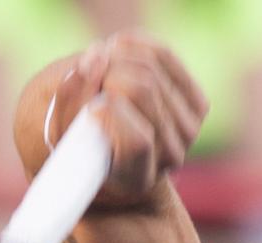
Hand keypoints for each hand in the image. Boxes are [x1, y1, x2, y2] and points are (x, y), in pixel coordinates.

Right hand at [45, 31, 207, 207]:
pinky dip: (135, 45)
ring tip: (100, 70)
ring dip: (116, 58)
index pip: (138, 140)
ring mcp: (188, 132)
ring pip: (150, 68)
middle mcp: (169, 158)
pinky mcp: (197, 106)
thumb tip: (96, 56)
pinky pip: (165, 57)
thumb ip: (71, 98)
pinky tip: (116, 49)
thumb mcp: (64, 131)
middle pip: (143, 89)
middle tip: (91, 81)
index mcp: (136, 178)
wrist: (111, 149)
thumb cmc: (81, 142)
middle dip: (108, 75)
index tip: (92, 106)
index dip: (111, 112)